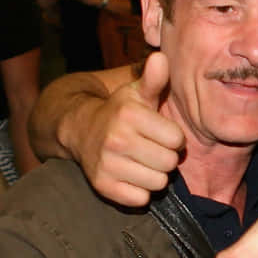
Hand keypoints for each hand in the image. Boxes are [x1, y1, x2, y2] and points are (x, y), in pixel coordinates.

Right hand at [73, 52, 184, 205]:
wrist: (80, 130)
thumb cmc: (120, 112)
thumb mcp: (137, 92)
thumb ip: (154, 78)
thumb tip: (162, 58)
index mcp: (130, 115)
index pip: (177, 140)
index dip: (172, 138)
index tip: (160, 133)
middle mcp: (117, 140)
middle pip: (169, 163)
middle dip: (165, 157)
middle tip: (151, 148)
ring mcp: (108, 165)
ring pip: (158, 183)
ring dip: (155, 175)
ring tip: (142, 162)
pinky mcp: (103, 187)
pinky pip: (141, 199)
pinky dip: (140, 192)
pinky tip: (131, 176)